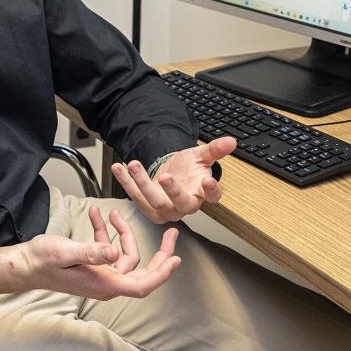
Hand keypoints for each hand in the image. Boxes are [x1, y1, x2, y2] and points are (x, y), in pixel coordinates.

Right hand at [0, 207, 179, 300]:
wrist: (24, 265)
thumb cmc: (42, 261)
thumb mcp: (66, 252)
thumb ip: (91, 251)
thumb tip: (114, 252)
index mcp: (104, 283)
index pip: (141, 284)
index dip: (161, 274)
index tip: (175, 258)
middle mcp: (106, 282)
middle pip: (140, 271)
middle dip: (157, 252)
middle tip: (171, 234)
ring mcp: (100, 275)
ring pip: (124, 256)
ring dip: (122, 234)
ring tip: (112, 213)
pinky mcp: (92, 267)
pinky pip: (107, 251)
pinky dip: (105, 233)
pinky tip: (95, 216)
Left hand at [111, 136, 234, 223]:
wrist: (171, 175)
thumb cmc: (188, 169)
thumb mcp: (201, 156)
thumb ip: (215, 150)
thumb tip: (231, 141)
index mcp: (201, 194)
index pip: (211, 196)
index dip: (211, 190)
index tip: (208, 180)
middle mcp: (184, 206)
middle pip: (180, 203)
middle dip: (172, 191)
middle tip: (165, 177)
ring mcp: (165, 209)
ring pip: (154, 201)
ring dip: (142, 182)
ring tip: (134, 164)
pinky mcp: (147, 208)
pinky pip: (135, 196)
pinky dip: (126, 182)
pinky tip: (118, 169)